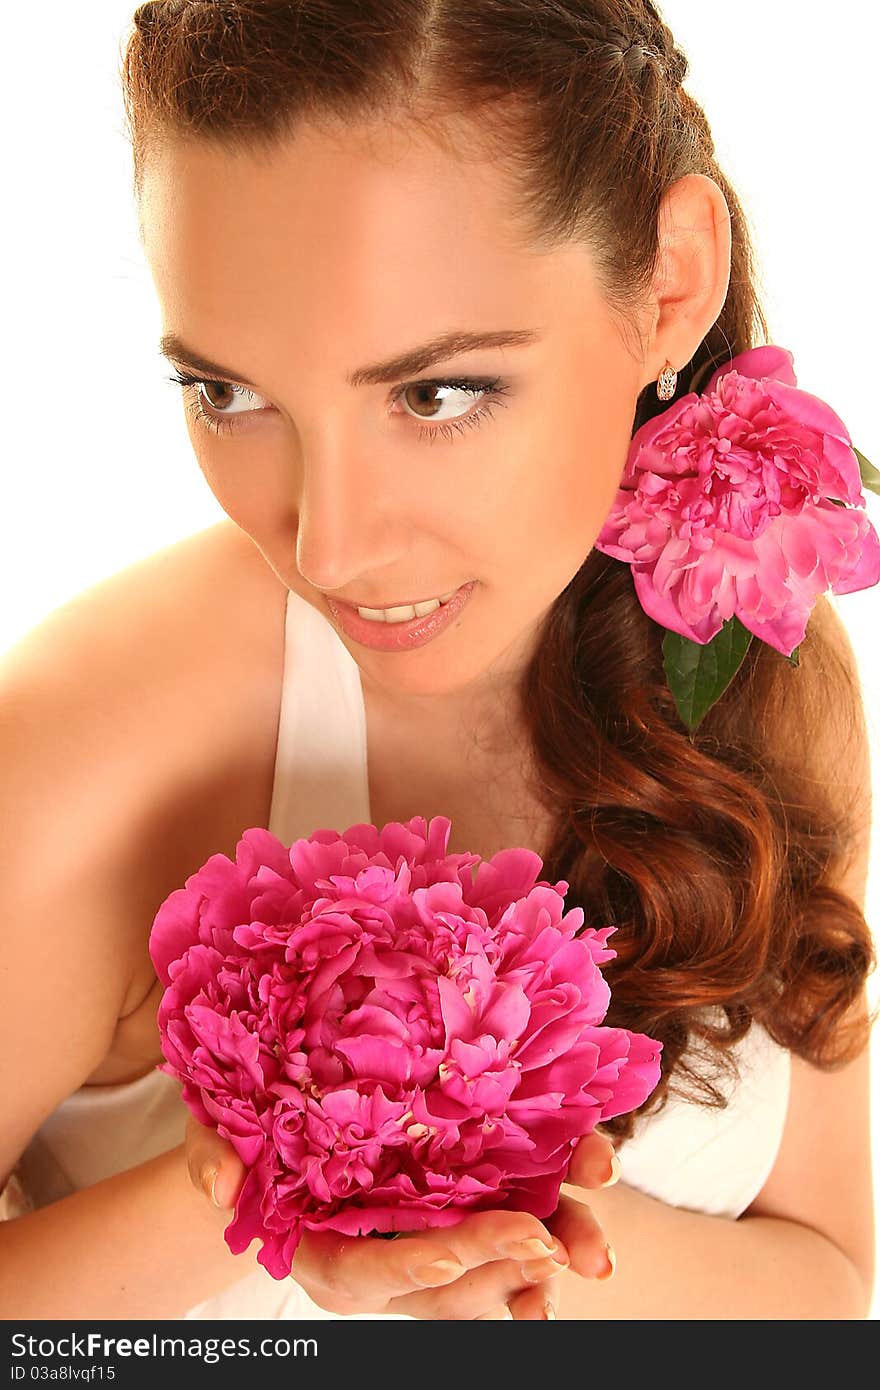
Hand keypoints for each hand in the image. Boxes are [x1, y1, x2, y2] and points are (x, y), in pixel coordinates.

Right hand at [184, 1114, 617, 1318]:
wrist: (271, 1137)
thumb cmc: (241, 1139)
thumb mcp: (214, 1134)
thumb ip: (214, 1155)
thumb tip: (219, 1184)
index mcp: (325, 1251)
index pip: (369, 1275)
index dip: (411, 1269)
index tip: (451, 1258)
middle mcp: (387, 1258)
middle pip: (449, 1287)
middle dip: (500, 1269)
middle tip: (549, 1246)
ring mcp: (429, 1234)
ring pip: (493, 1268)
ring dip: (546, 1257)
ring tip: (590, 1247)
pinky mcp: (460, 1202)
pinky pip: (512, 1227)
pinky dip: (553, 1217)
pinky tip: (591, 1201)